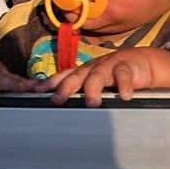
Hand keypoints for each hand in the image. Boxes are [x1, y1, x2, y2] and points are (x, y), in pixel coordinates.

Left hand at [31, 47, 169, 106]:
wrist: (137, 62)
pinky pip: (124, 76)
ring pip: (97, 76)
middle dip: (65, 88)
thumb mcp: (91, 84)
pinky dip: (124, 86)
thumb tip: (53, 106)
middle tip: (57, 100)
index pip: (59, 78)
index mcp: (80, 73)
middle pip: (75, 77)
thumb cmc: (110, 76)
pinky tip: (124, 96)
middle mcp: (90, 69)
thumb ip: (76, 92)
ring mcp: (107, 67)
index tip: (31, 91)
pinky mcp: (126, 68)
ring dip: (93, 88)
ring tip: (92, 102)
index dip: (45, 84)